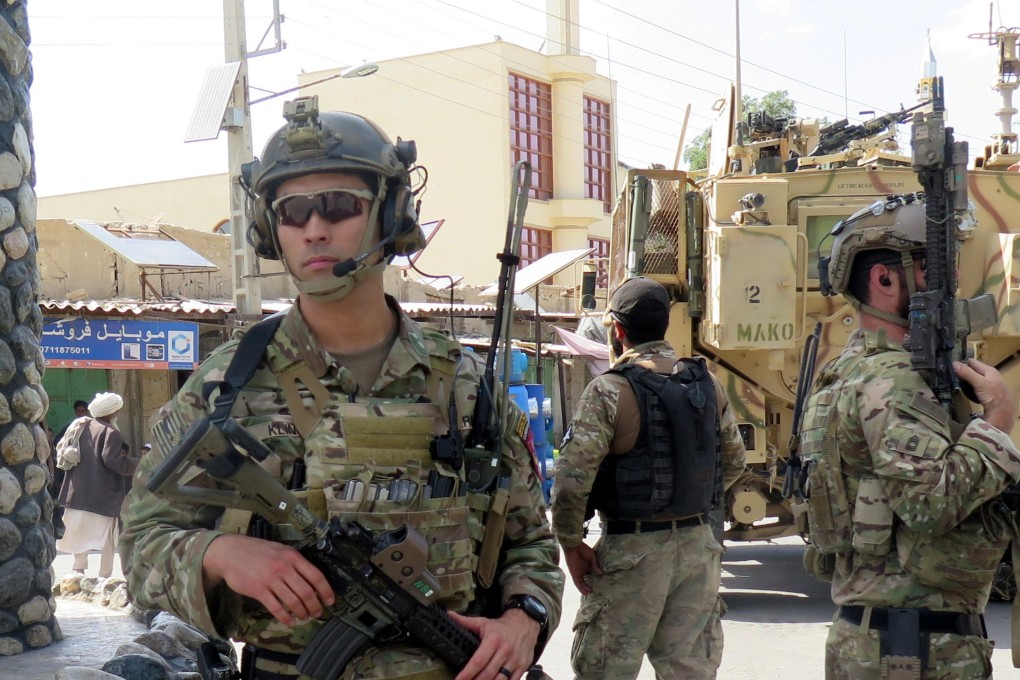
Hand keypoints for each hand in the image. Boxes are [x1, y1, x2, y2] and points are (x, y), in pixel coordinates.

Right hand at [202, 534, 333, 626]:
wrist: (230, 552)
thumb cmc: (258, 551)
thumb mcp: (280, 550)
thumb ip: (295, 562)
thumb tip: (311, 579)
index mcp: (293, 557)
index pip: (316, 576)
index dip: (326, 591)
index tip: (330, 601)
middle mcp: (284, 567)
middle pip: (306, 591)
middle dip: (315, 606)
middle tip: (317, 613)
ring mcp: (271, 579)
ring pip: (293, 601)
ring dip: (302, 612)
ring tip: (304, 617)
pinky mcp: (258, 590)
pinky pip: (276, 607)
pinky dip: (285, 617)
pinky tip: (290, 622)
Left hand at [449, 608, 539, 679]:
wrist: (525, 624)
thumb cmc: (501, 627)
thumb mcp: (483, 622)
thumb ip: (466, 622)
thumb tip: (449, 615)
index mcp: (493, 640)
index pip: (478, 661)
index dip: (467, 673)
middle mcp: (505, 651)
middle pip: (488, 674)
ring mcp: (515, 660)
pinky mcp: (523, 666)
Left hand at [563, 543, 601, 594]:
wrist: (574, 546)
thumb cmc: (583, 549)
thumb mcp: (593, 557)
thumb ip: (596, 565)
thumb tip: (601, 573)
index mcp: (588, 567)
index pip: (593, 576)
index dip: (596, 581)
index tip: (602, 585)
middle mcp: (584, 571)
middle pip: (587, 581)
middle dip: (591, 587)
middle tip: (596, 592)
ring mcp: (578, 573)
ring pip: (582, 584)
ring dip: (585, 589)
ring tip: (590, 594)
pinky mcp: (574, 574)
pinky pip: (577, 583)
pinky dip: (581, 588)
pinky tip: (585, 592)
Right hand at [954, 359, 1018, 433]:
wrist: (1003, 413)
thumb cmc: (993, 396)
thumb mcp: (979, 383)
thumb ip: (967, 373)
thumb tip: (953, 363)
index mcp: (990, 370)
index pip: (972, 362)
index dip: (962, 363)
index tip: (950, 366)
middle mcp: (991, 375)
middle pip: (974, 370)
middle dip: (964, 372)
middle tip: (951, 375)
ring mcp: (991, 384)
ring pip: (976, 378)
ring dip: (967, 380)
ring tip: (957, 383)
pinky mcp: (989, 393)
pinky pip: (977, 386)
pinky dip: (972, 387)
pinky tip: (968, 392)